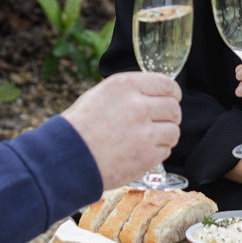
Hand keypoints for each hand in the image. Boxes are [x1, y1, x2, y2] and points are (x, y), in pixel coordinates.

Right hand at [62, 71, 181, 188]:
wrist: (67, 158)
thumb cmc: (79, 127)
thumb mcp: (100, 95)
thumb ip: (129, 92)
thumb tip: (152, 94)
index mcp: (125, 86)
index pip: (167, 84)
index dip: (172, 93)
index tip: (171, 99)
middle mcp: (138, 106)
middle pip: (174, 108)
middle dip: (169, 115)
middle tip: (159, 122)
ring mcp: (144, 133)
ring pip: (173, 131)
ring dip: (165, 135)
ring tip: (147, 139)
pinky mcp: (147, 156)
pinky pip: (166, 151)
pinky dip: (157, 152)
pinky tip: (140, 151)